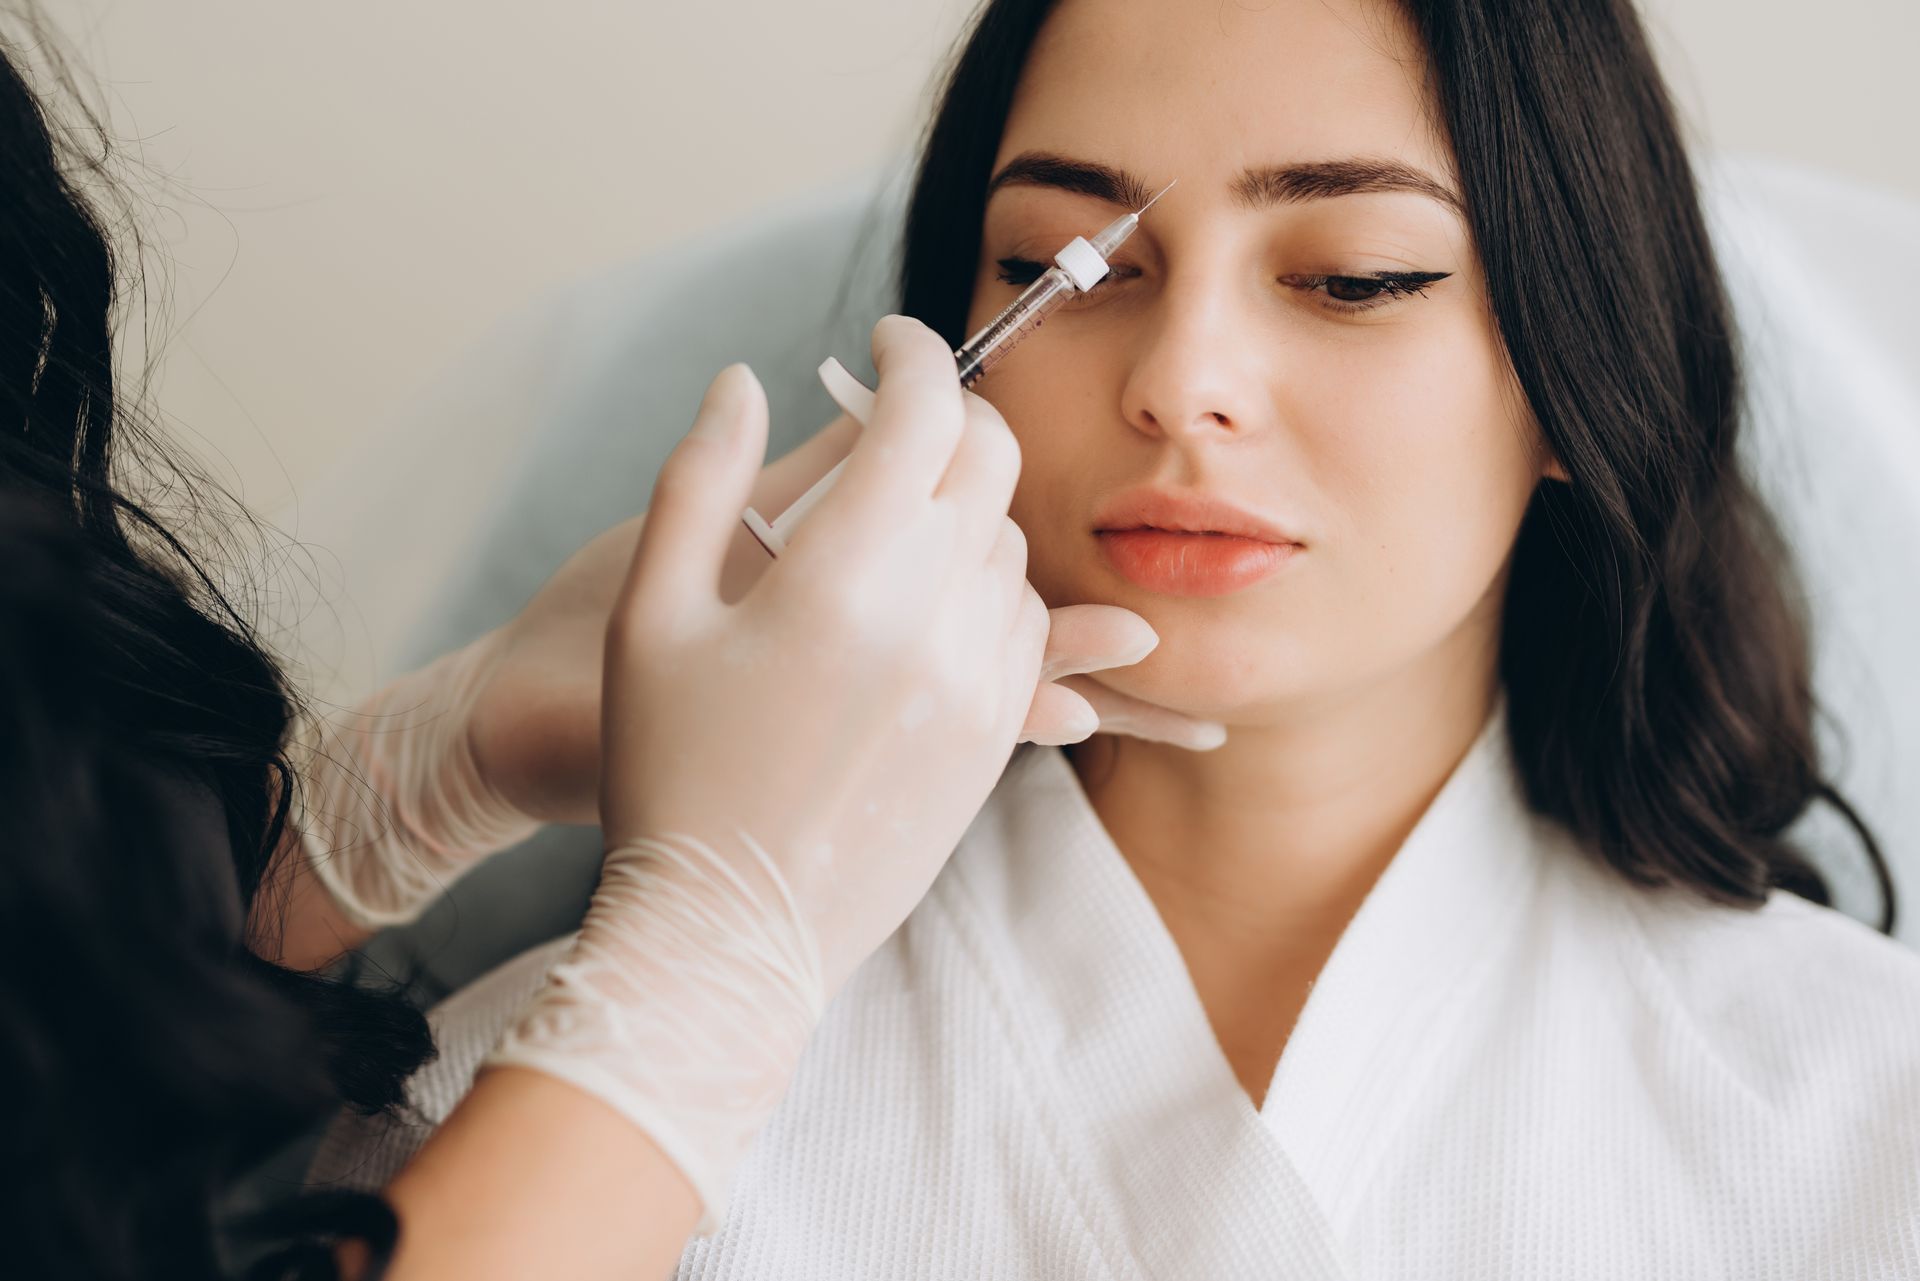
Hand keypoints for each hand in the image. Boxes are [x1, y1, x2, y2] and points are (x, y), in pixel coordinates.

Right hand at [487, 316, 1060, 1232]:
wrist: (728, 931)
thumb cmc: (667, 770)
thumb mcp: (654, 610)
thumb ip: (698, 475)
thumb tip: (742, 378)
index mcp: (842, 571)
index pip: (922, 410)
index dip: (913, 351)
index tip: (889, 335)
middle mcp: (932, 616)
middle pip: (987, 461)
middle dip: (950, 415)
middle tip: (899, 416)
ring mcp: (978, 681)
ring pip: (1009, 540)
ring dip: (963, 502)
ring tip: (891, 521)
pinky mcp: (995, 737)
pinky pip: (1020, 621)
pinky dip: (983, 583)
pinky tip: (922, 600)